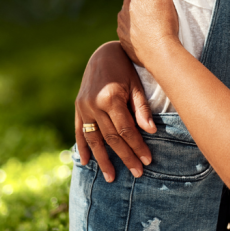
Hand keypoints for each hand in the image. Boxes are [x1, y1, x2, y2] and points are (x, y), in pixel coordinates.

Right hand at [75, 42, 155, 181]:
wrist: (103, 53)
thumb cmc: (124, 68)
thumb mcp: (136, 85)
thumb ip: (141, 109)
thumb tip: (151, 131)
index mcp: (110, 98)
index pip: (126, 130)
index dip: (137, 146)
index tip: (147, 161)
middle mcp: (94, 104)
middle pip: (112, 138)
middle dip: (125, 156)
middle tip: (137, 173)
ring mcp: (83, 107)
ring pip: (95, 139)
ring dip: (103, 159)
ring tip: (111, 177)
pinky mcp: (78, 107)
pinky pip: (79, 131)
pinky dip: (83, 147)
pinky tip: (86, 162)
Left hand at [119, 0, 178, 66]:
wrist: (160, 55)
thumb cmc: (164, 24)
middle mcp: (122, 13)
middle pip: (129, 0)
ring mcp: (122, 29)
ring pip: (128, 17)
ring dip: (136, 15)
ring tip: (150, 20)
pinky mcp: (124, 43)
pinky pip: (129, 32)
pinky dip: (136, 30)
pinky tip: (146, 34)